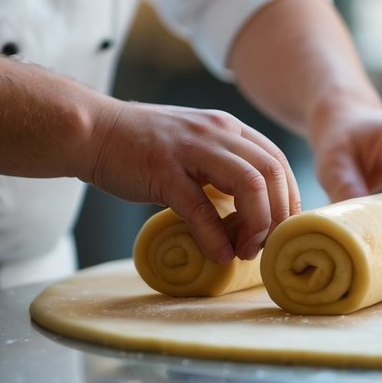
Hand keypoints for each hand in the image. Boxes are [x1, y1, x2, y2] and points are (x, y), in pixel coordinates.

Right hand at [83, 100, 298, 262]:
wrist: (93, 130)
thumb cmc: (142, 146)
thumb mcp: (194, 145)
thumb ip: (222, 167)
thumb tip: (249, 212)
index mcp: (227, 127)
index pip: (277, 160)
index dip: (289, 197)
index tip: (285, 228)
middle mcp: (217, 132)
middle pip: (271, 172)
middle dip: (279, 214)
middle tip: (268, 245)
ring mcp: (191, 149)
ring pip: (249, 184)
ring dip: (257, 223)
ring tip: (247, 251)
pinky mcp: (163, 171)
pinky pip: (201, 207)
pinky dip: (216, 236)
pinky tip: (220, 255)